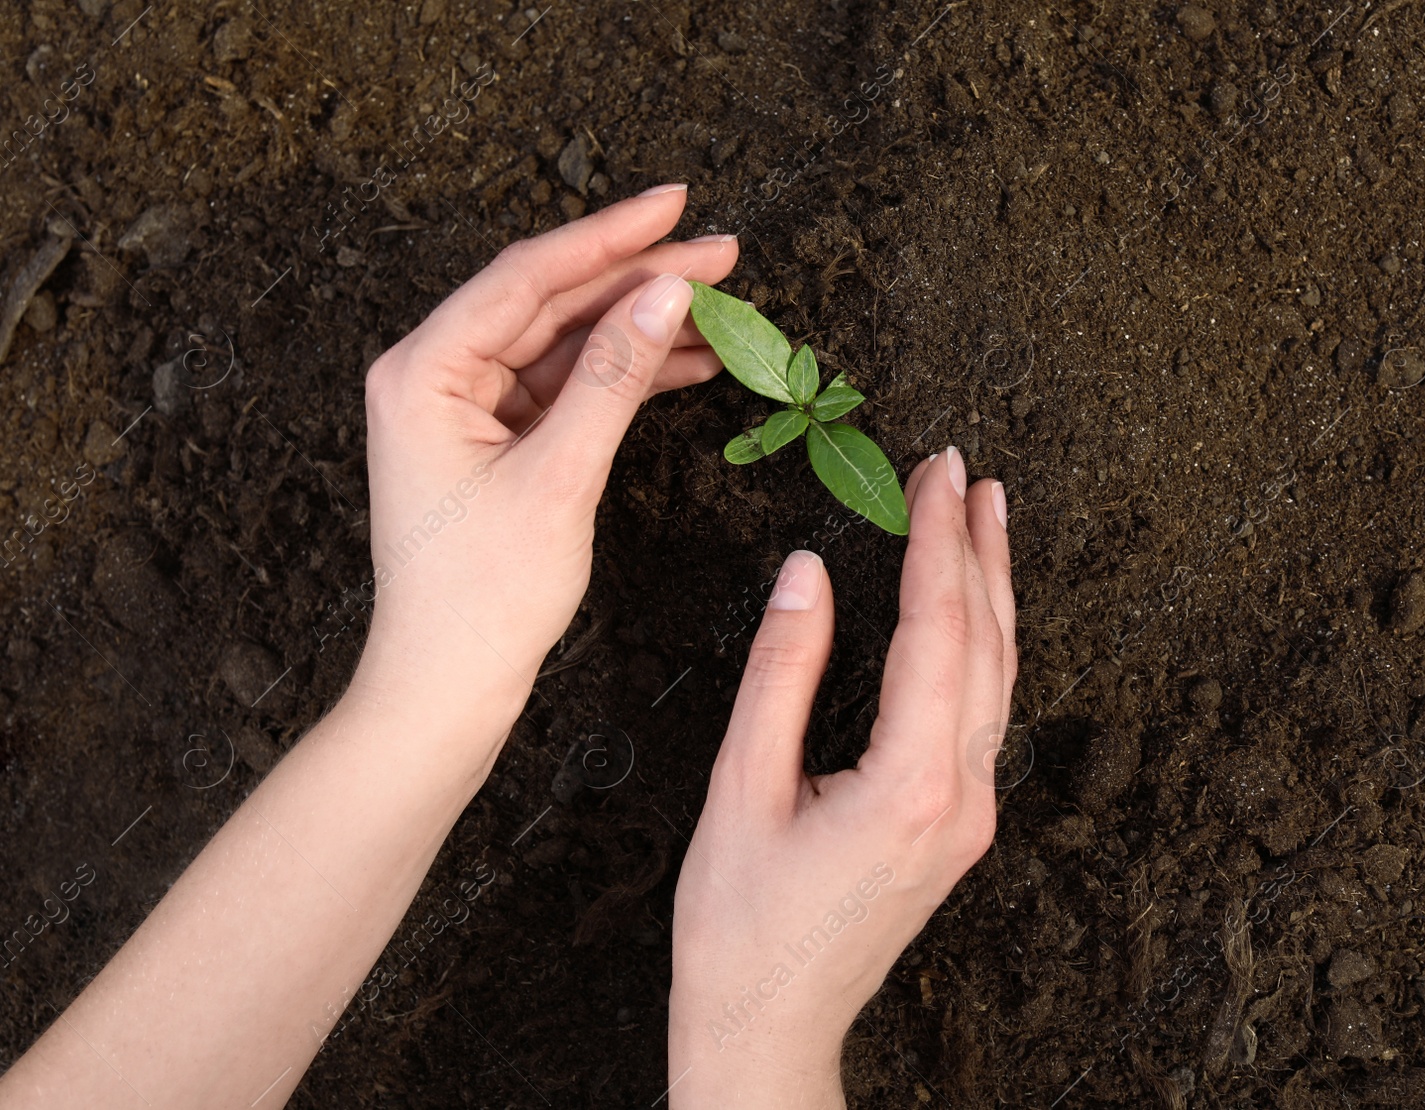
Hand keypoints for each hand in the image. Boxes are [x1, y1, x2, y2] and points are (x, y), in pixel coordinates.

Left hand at [351, 184, 738, 731]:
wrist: (449, 683)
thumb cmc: (480, 597)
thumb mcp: (558, 477)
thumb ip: (612, 378)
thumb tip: (663, 296)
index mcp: (422, 372)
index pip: (527, 277)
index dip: (609, 237)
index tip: (675, 206)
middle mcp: (435, 376)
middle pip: (550, 302)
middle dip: (637, 278)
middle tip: (720, 254)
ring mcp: (465, 408)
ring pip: (565, 342)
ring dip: (639, 327)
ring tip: (718, 308)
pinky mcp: (495, 440)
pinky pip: (567, 387)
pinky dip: (623, 376)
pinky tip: (684, 362)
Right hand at [667, 447, 1016, 1106]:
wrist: (769, 1031)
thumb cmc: (741, 929)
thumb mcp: (740, 790)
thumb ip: (782, 674)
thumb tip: (809, 576)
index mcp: (910, 785)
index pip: (937, 630)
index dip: (935, 541)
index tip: (933, 473)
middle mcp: (961, 797)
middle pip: (986, 645)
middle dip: (976, 548)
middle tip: (963, 470)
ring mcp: (970, 816)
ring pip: (998, 677)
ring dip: (991, 590)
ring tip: (985, 517)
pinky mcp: (958, 826)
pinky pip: (986, 713)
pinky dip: (982, 644)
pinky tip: (971, 611)